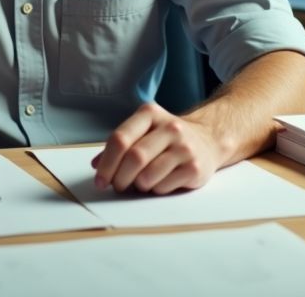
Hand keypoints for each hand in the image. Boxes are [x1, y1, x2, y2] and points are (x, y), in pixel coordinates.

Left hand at [90, 102, 223, 194]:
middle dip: (120, 178)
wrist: (207, 140)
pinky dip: (155, 189)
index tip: (100, 180)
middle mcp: (170, 127)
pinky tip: (160, 182)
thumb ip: (119, 146)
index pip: (120, 138)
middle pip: (134, 158)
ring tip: (140, 182)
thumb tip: (96, 165)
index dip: (106, 163)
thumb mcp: (143, 133)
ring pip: (148, 175)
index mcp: (150, 114)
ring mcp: (184, 147)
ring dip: (138, 185)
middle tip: (117, 186)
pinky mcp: (195, 167)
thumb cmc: (166, 139)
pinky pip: (164, 186)